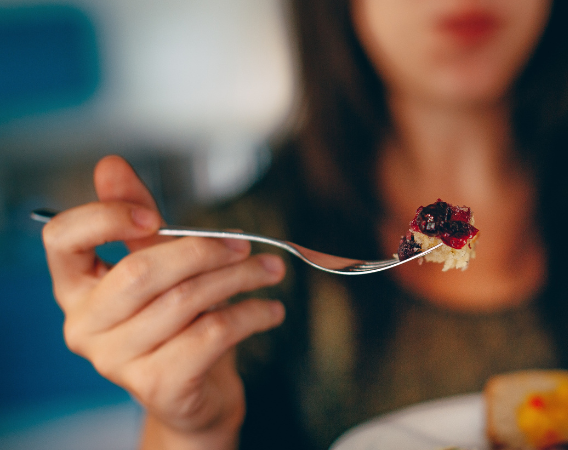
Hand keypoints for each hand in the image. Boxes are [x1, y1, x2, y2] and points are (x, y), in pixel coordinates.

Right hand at [41, 155, 286, 448]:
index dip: (105, 217)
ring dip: (239, 278)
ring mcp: (117, 361)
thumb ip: (137, 218)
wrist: (198, 392)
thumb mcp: (158, 264)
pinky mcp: (157, 385)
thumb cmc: (177, 320)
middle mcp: (85, 325)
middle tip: (246, 243)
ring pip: (185, 301)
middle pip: (142, 270)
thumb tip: (110, 165)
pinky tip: (271, 309)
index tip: (152, 214)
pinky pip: (212, 335)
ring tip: (271, 270)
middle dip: (203, 250)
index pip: (62, 238)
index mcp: (75, 286)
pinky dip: (250, 315)